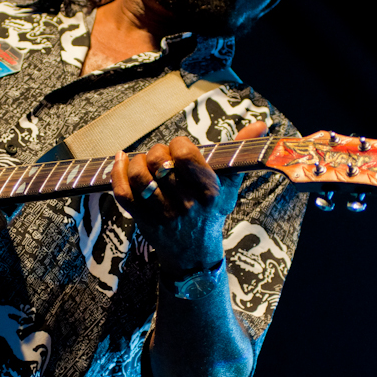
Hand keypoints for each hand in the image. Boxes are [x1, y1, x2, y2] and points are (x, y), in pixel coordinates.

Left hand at [111, 122, 267, 272]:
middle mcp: (185, 204)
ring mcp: (161, 214)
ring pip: (139, 176)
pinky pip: (122, 192)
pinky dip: (117, 172)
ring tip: (143, 160)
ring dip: (137, 161)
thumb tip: (260, 124)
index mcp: (208, 192)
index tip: (179, 148)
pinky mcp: (141, 219)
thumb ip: (240, 151)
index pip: (184, 156)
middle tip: (161, 157)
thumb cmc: (211, 211)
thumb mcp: (229, 184)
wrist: (193, 252)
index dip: (178, 145)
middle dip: (157, 152)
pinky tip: (121, 160)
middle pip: (159, 163)